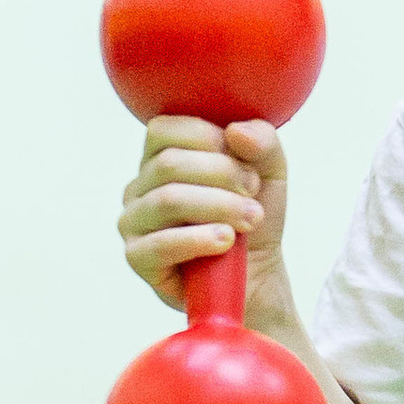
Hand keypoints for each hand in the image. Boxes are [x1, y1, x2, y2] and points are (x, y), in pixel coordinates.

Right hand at [117, 116, 289, 310]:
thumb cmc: (253, 216)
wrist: (257, 273)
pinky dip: (198, 240)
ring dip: (219, 207)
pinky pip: (160, 243)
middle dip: (222, 175)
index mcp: (160, 156)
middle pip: (169, 164)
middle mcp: (140, 186)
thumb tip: (235, 131)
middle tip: (253, 194)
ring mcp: (134, 221)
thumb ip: (262, 141)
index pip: (165, 129)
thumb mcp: (269, 171)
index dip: (210, 140)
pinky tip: (225, 241)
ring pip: (168, 200)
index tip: (247, 164)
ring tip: (250, 220)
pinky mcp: (138, 257)